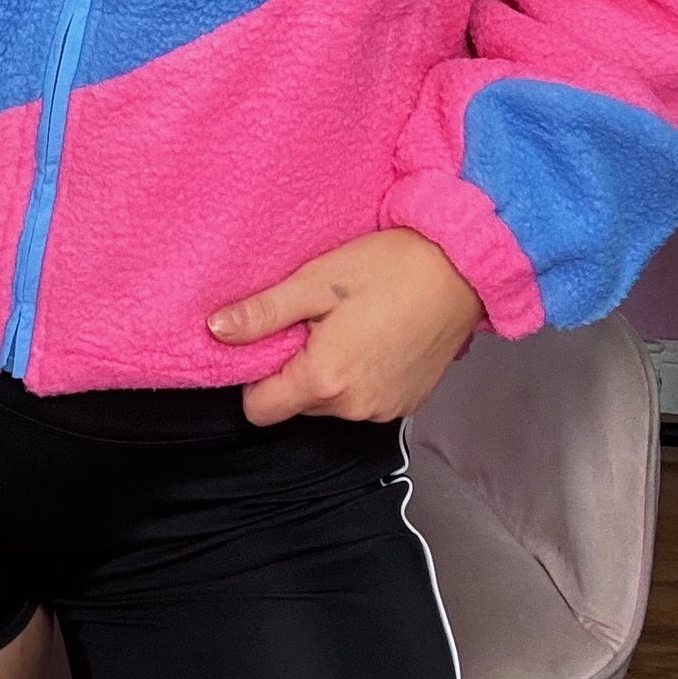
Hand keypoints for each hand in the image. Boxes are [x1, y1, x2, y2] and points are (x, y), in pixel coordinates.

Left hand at [208, 230, 483, 427]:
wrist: (462, 270)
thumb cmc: (389, 267)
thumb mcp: (316, 280)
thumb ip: (264, 312)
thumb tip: (215, 331)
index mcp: (325, 380)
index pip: (259, 410)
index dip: (255, 376)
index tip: (273, 340)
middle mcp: (354, 408)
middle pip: (296, 405)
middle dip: (296, 369)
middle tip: (317, 321)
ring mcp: (384, 411)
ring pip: (331, 404)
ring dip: (330, 374)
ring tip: (351, 325)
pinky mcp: (408, 404)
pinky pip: (365, 401)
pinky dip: (362, 377)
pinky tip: (377, 338)